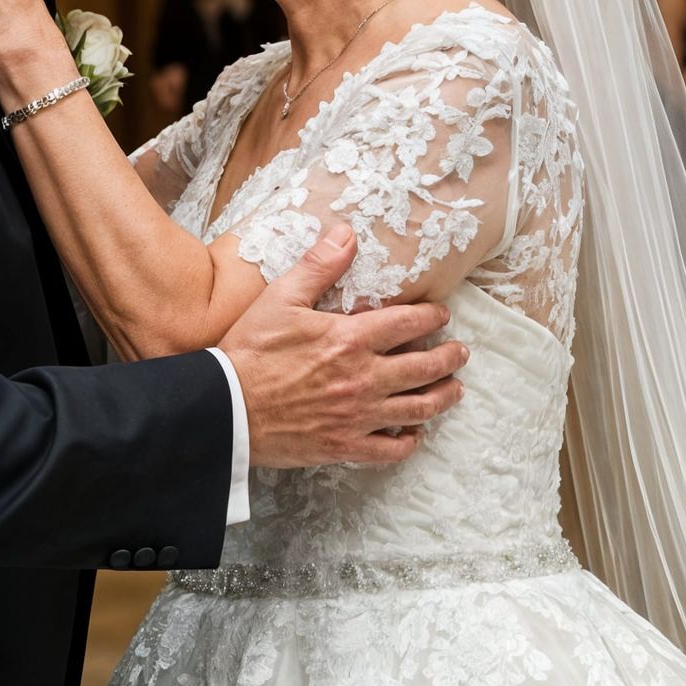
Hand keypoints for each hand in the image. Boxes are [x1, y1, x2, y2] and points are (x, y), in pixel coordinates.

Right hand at [220, 224, 467, 468]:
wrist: (224, 409)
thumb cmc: (250, 352)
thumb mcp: (280, 298)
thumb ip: (318, 266)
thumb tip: (347, 234)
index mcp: (350, 339)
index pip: (408, 324)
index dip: (431, 317)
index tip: (441, 314)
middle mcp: (363, 378)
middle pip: (424, 368)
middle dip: (449, 358)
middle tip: (460, 353)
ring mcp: (357, 416)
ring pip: (417, 410)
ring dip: (442, 398)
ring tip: (454, 390)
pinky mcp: (344, 447)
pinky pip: (389, 450)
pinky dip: (407, 442)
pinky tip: (412, 434)